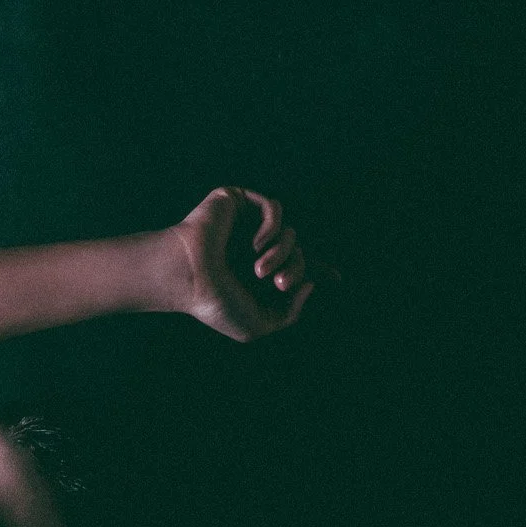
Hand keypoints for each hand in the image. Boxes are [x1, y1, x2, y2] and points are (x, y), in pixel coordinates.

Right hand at [168, 187, 337, 341]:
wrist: (188, 278)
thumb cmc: (214, 303)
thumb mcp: (257, 325)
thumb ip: (289, 314)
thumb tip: (310, 284)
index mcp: (255, 272)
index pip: (294, 266)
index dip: (316, 270)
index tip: (337, 279)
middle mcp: (252, 246)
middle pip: (298, 252)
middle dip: (297, 269)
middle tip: (280, 284)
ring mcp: (244, 224)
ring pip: (290, 232)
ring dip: (283, 254)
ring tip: (260, 270)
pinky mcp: (236, 202)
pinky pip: (274, 208)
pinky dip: (272, 228)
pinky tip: (257, 245)